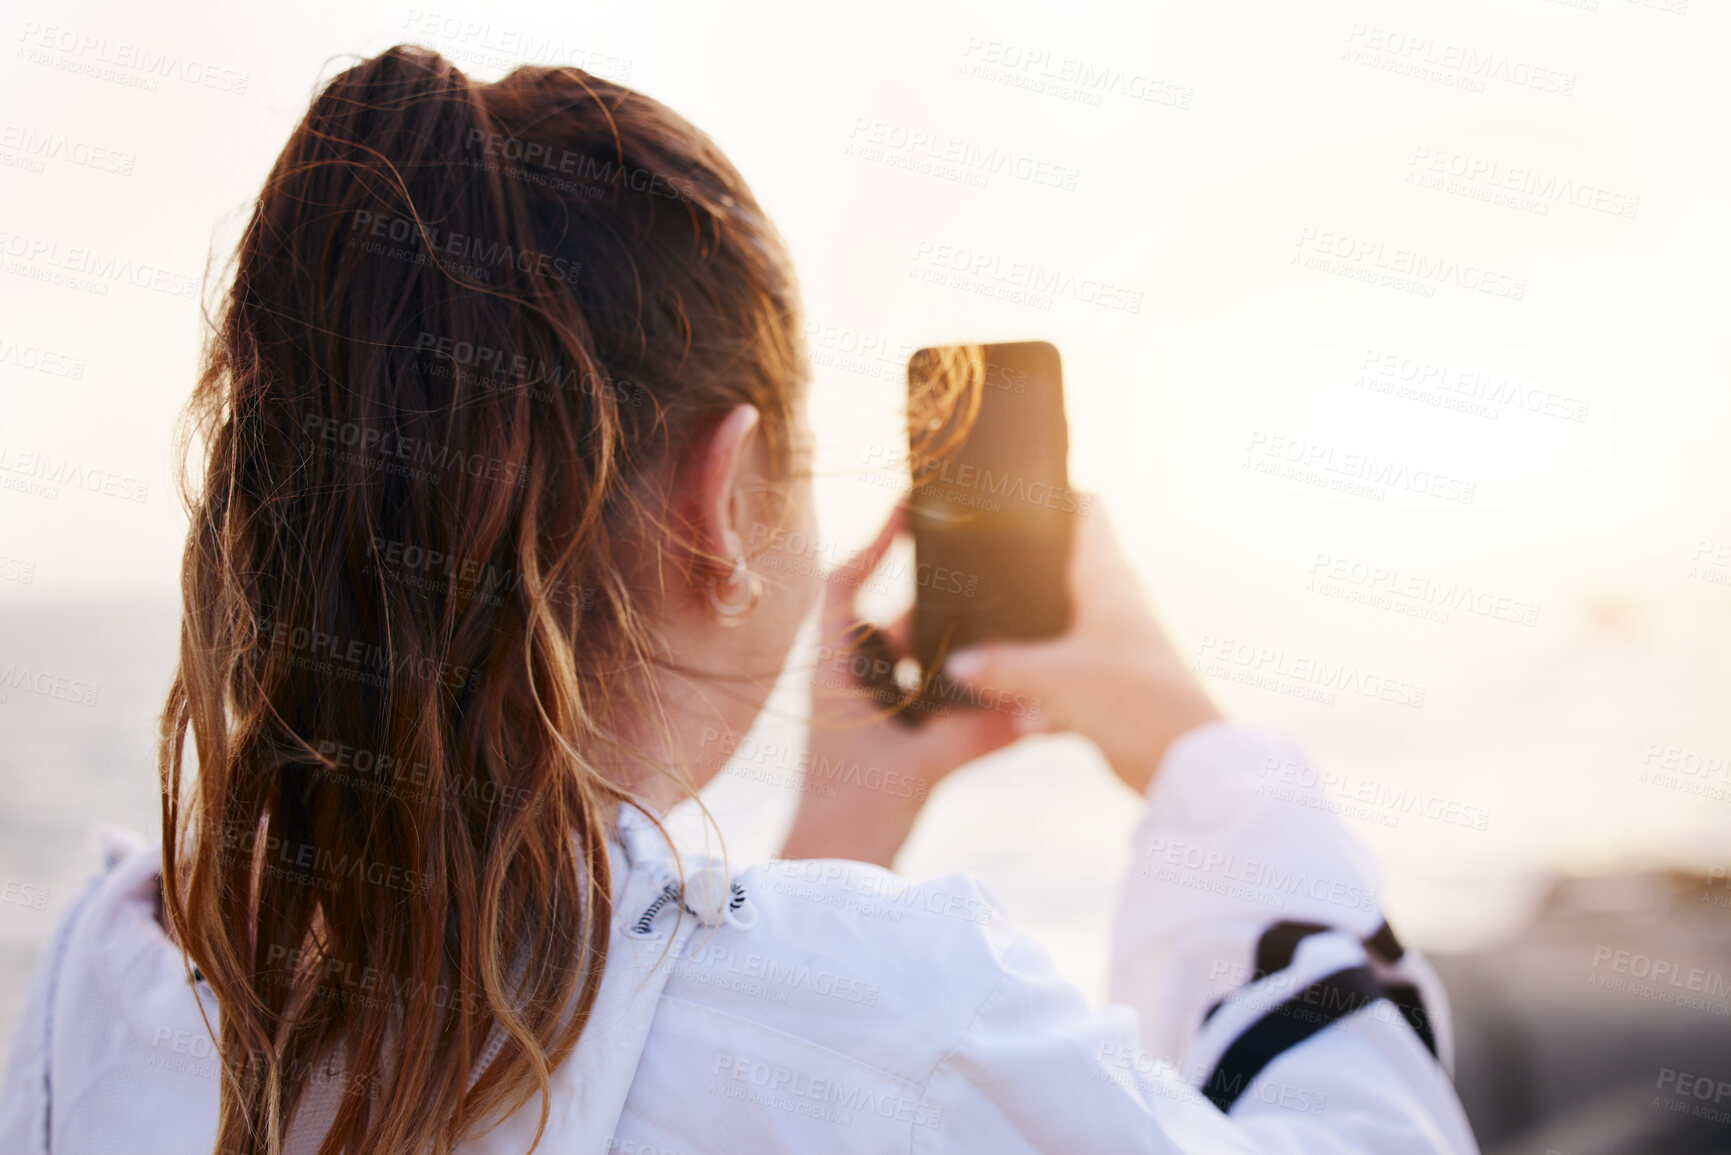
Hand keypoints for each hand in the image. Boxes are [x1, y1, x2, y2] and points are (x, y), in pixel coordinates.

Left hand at [779, 508, 1019, 866]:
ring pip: (909, 662)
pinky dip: (951, 690)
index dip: (870, 547)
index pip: (842, 589)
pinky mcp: (882, 743)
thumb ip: (981, 736)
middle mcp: (843, 687)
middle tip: (981, 580)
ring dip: (947, 650)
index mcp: (832, 675)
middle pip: (887, 622)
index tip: (906, 513)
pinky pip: (920, 698)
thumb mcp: (922, 767)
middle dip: (933, 604)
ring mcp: (862, 715)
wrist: (831, 873)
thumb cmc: (852, 817)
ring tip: (997, 629)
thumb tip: (1040, 708)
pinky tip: (992, 686)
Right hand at [940, 498, 1222, 795]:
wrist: (1181, 764)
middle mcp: (1111, 602)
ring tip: (968, 635)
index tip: (1006, 500)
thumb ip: (998, 667)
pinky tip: (997, 703)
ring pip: (1055, 625)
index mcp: (1106, 578)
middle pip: (1059, 568)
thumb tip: (954, 663)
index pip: (1087, 510)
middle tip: (967, 571)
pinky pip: (1058, 674)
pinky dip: (1031, 686)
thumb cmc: (1129, 698)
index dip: (1053, 496)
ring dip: (1020, 636)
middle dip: (1016, 573)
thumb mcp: (1052, 677)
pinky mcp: (1107, 684)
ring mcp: (1111, 644)